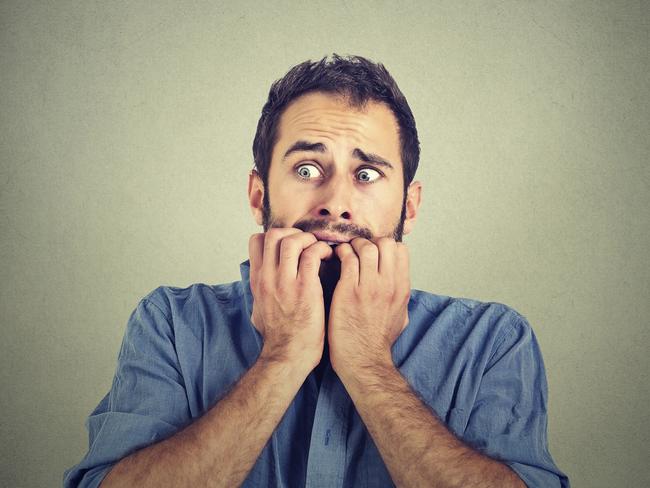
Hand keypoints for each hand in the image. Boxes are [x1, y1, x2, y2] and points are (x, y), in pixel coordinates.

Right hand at [248, 229, 333, 370]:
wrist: (287, 356)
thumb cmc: (278, 337)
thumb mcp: (258, 310)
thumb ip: (260, 293)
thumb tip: (260, 284)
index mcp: (257, 280)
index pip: (256, 241)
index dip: (276, 236)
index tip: (292, 244)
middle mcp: (268, 277)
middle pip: (273, 234)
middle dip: (293, 232)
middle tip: (308, 243)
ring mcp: (285, 282)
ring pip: (292, 240)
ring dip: (309, 239)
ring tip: (319, 249)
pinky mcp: (304, 288)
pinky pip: (312, 254)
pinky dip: (322, 249)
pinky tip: (329, 257)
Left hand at [327, 237, 409, 375]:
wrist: (363, 361)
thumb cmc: (378, 341)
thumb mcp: (401, 316)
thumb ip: (400, 296)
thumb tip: (399, 282)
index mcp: (402, 289)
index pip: (401, 250)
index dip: (385, 246)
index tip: (374, 252)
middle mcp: (388, 285)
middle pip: (385, 243)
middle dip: (370, 241)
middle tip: (358, 249)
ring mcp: (369, 287)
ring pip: (366, 247)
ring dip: (353, 245)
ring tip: (345, 252)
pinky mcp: (349, 291)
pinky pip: (347, 258)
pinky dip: (341, 253)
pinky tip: (335, 258)